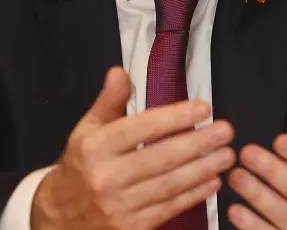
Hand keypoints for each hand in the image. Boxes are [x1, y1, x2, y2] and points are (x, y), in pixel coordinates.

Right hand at [31, 66, 235, 229]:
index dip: (174, 117)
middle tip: (226, 131)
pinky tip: (212, 180)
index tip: (203, 109)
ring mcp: (119, 207)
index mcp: (95, 147)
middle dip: (198, 143)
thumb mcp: (87, 129)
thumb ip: (109, 101)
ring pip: (170, 185)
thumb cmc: (81, 165)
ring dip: (203, 169)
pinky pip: (169, 208)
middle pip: (161, 157)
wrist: (59, 216)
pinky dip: (194, 195)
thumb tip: (120, 72)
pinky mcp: (131, 229)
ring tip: (227, 155)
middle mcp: (106, 177)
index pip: (141, 129)